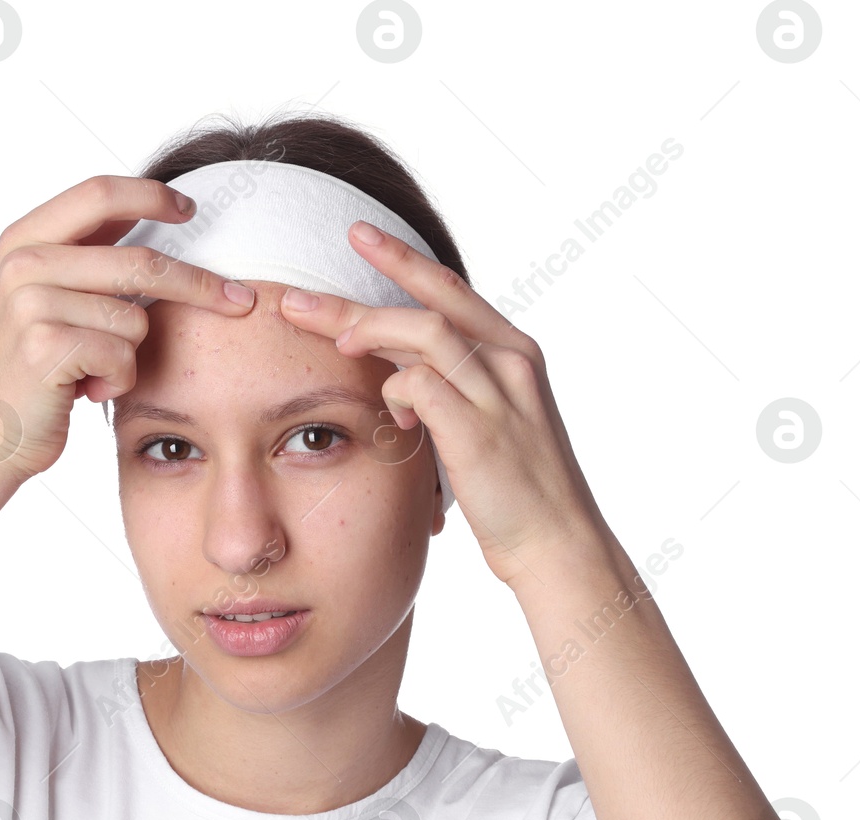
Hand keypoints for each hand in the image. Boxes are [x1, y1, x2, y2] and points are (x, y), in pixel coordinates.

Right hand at [0, 175, 256, 482]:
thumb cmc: (30, 370)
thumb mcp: (46, 296)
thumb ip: (87, 256)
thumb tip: (153, 213)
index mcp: (23, 239)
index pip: (100, 193)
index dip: (152, 196)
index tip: (192, 209)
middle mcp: (23, 263)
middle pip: (139, 260)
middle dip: (199, 284)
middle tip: (239, 300)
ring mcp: (31, 304)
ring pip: (135, 317)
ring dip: (132, 354)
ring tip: (96, 371)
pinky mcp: (46, 346)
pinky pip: (122, 355)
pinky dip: (118, 380)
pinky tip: (85, 390)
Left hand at [277, 221, 611, 588]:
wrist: (557, 542)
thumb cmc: (516, 491)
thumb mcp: (485, 422)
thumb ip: (448, 387)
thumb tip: (395, 372)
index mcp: (513, 352)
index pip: (450, 290)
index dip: (402, 260)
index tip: (359, 236)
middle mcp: (510, 361)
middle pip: (429, 300)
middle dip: (363, 285)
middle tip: (302, 289)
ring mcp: (498, 393)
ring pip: (422, 332)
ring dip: (366, 329)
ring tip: (326, 338)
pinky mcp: (479, 430)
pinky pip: (421, 385)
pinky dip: (395, 392)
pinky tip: (392, 416)